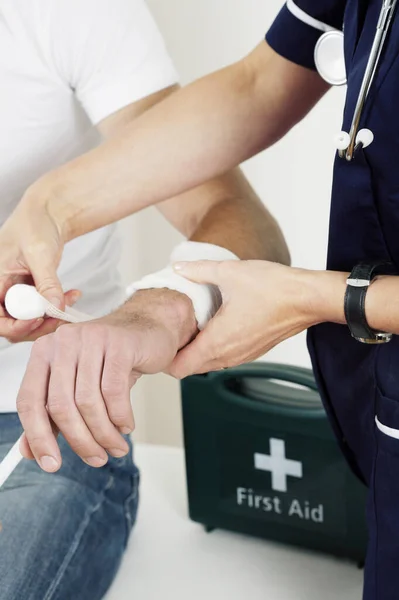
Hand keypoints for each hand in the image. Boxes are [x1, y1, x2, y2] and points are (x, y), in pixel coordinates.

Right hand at [0, 183, 74, 341]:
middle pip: (12, 324)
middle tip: (60, 316)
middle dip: (38, 325)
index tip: (38, 319)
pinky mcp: (30, 294)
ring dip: (51, 317)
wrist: (50, 215)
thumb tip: (55, 307)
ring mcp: (15, 293)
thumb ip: (47, 282)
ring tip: (70, 300)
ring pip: (28, 320)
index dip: (15, 326)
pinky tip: (73, 294)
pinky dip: (57, 307)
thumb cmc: (35, 225)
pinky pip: (41, 310)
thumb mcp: (40, 254)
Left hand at [17, 289, 196, 470]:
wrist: (148, 328)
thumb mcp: (78, 385)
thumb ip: (52, 417)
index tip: (51, 463)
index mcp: (44, 352)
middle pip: (60, 404)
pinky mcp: (119, 344)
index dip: (37, 436)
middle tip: (96, 459)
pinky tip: (126, 425)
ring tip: (116, 445)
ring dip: (104, 433)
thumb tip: (33, 452)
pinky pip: (115, 391)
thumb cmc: (111, 358)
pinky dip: (121, 416)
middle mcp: (64, 342)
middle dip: (80, 440)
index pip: (29, 400)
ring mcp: (91, 340)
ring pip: (89, 401)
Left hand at [169, 260, 342, 377]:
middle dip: (178, 354)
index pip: (179, 368)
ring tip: (191, 327)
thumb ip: (198, 270)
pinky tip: (214, 326)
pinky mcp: (254, 352)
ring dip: (197, 352)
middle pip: (191, 369)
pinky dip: (214, 349)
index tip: (161, 339)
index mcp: (218, 341)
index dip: (165, 356)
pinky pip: (225, 358)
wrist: (308, 298)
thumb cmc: (273, 288)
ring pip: (209, 364)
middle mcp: (229, 355)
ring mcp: (243, 356)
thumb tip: (178, 268)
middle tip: (172, 331)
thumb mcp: (229, 272)